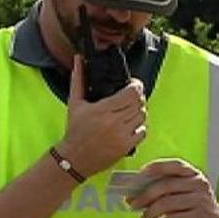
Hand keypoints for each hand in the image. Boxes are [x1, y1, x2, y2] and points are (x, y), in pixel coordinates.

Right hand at [57, 55, 146, 177]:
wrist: (74, 158)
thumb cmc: (75, 130)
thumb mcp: (75, 103)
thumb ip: (78, 79)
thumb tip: (78, 59)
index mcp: (102, 109)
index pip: (132, 93)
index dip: (137, 86)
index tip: (133, 84)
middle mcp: (114, 122)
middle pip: (139, 103)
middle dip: (138, 97)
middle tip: (131, 97)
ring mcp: (122, 135)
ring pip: (142, 116)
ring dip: (139, 111)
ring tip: (130, 110)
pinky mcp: (126, 147)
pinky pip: (143, 131)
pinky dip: (140, 126)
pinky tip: (130, 125)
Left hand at [127, 159, 218, 217]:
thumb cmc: (197, 208)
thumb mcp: (185, 194)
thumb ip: (166, 189)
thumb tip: (136, 192)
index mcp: (194, 174)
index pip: (172, 165)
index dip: (153, 169)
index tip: (137, 178)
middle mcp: (198, 184)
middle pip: (164, 186)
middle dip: (144, 196)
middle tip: (132, 205)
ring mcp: (200, 200)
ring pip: (166, 204)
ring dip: (149, 214)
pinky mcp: (200, 217)